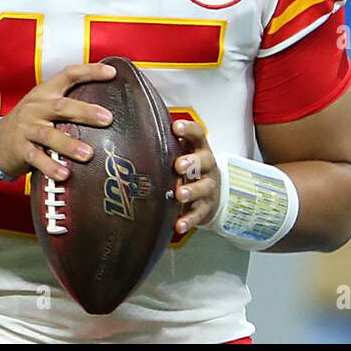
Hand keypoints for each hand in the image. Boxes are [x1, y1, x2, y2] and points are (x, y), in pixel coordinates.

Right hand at [0, 63, 115, 182]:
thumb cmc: (31, 121)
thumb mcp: (45, 104)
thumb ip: (69, 102)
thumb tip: (107, 105)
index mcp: (45, 92)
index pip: (68, 75)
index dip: (90, 72)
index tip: (111, 73)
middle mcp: (36, 107)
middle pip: (61, 106)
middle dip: (85, 111)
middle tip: (107, 118)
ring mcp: (27, 129)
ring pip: (48, 135)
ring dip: (69, 144)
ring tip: (88, 154)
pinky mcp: (21, 150)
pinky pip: (36, 158)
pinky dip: (50, 167)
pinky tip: (65, 174)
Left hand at [171, 119, 218, 234]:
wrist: (212, 194)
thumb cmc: (190, 169)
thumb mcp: (183, 153)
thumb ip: (167, 143)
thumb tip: (138, 125)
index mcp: (199, 149)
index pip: (198, 135)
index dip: (189, 129)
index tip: (176, 127)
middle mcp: (207, 167)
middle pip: (205, 160)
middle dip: (192, 162)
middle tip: (178, 165)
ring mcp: (208, 188)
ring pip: (203, 188)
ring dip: (191, 191)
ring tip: (179, 194)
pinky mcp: (205, 208)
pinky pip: (198, 214)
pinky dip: (188, 220)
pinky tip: (178, 225)